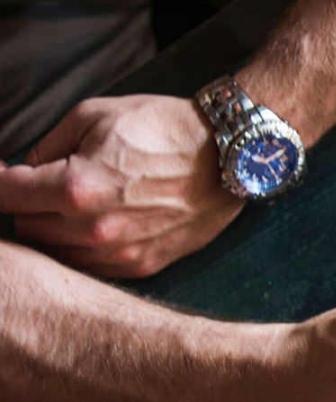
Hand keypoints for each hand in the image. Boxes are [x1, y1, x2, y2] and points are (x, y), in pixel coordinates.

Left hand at [0, 95, 242, 277]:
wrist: (229, 155)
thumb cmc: (164, 128)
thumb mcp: (94, 115)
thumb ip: (48, 146)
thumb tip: (25, 170)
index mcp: (74, 187)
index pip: (4, 195)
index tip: (3, 177)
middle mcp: (92, 228)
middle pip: (24, 228)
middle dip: (27, 206)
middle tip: (45, 188)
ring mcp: (118, 253)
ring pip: (54, 253)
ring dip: (54, 231)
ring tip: (74, 209)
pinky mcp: (141, 265)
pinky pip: (90, 268)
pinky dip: (83, 249)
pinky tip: (99, 226)